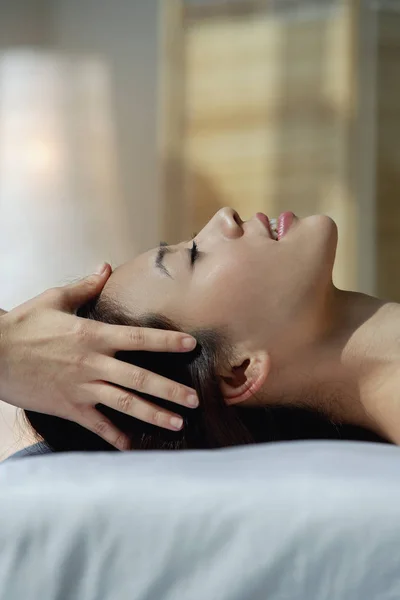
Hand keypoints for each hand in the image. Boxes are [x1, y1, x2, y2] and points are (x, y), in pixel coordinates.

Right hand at [0, 263, 197, 449]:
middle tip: (195, 400)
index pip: (140, 338)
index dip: (168, 341)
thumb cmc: (22, 324)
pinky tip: (131, 447)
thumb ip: (85, 286)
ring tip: (178, 424)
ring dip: (154, 415)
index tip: (191, 345)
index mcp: (93, 335)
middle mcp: (94, 363)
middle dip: (171, 390)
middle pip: (141, 378)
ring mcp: (82, 387)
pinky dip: (115, 436)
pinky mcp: (69, 407)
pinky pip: (97, 424)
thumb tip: (106, 269)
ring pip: (126, 404)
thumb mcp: (54, 299)